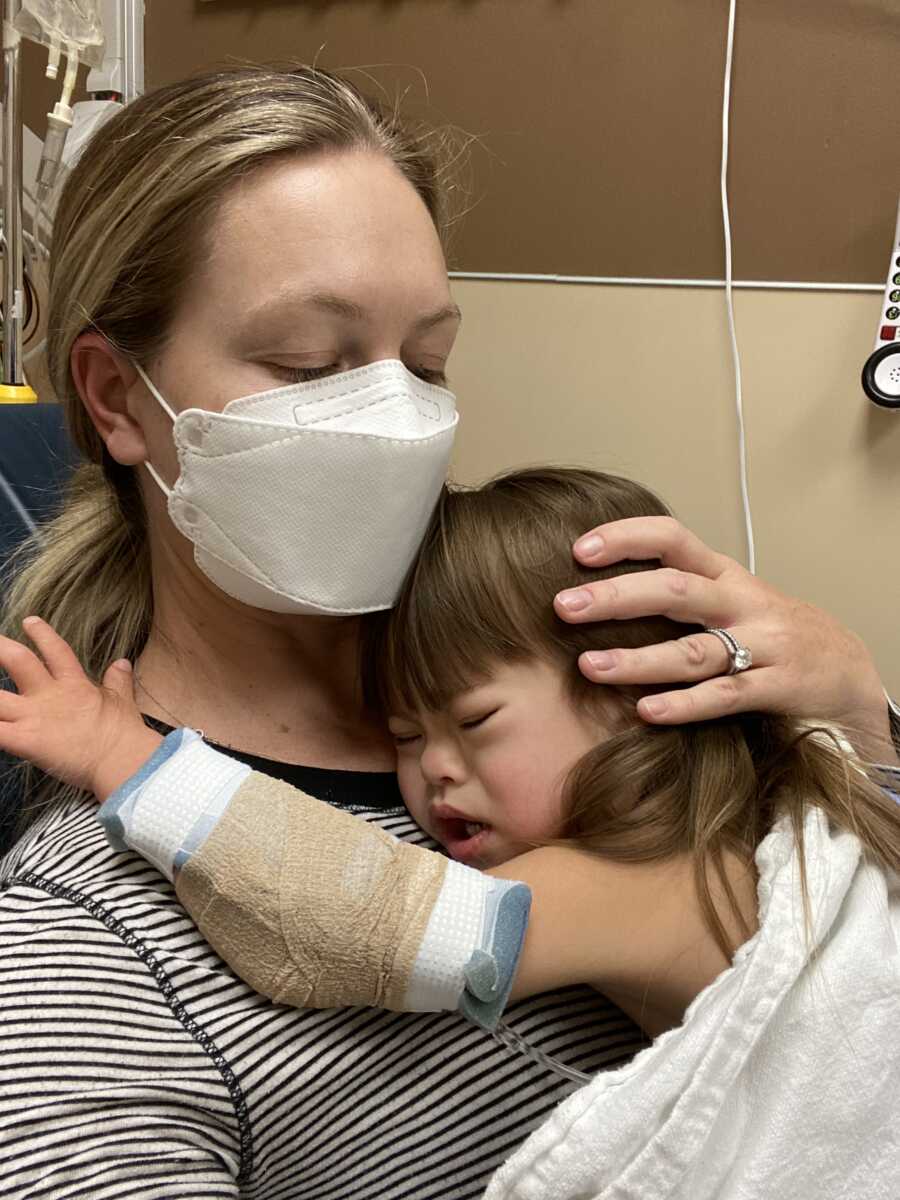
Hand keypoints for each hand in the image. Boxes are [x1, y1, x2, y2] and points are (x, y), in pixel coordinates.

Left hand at [0, 617, 162, 798]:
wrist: (120, 758)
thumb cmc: (123, 734)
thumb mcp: (122, 702)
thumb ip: (118, 681)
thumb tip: (122, 663)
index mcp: (74, 684)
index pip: (55, 651)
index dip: (41, 634)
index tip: (29, 621)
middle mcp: (49, 695)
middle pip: (17, 661)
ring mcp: (34, 716)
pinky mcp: (25, 740)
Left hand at [554, 517, 891, 758]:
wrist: (847, 670)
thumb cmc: (768, 633)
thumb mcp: (726, 599)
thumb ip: (674, 591)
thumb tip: (592, 587)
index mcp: (723, 574)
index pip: (672, 539)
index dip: (626, 538)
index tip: (578, 549)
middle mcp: (742, 603)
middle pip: (675, 592)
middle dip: (616, 597)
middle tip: (564, 606)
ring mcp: (763, 645)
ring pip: (694, 650)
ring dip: (638, 659)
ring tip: (589, 666)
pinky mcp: (778, 688)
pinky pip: (726, 696)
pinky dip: (685, 705)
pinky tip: (645, 711)